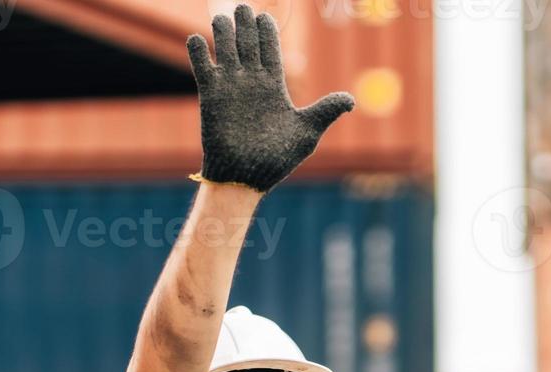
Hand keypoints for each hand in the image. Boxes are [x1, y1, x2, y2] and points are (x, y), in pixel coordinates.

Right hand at [186, 4, 354, 192]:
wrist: (247, 176)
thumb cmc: (277, 159)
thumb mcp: (307, 133)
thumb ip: (326, 110)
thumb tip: (352, 100)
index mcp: (274, 87)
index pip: (270, 51)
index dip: (267, 33)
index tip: (266, 17)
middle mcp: (251, 82)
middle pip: (248, 44)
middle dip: (245, 25)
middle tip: (243, 6)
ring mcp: (230, 87)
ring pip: (225, 50)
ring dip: (223, 33)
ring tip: (222, 18)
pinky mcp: (211, 96)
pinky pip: (203, 68)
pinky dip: (198, 53)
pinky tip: (197, 40)